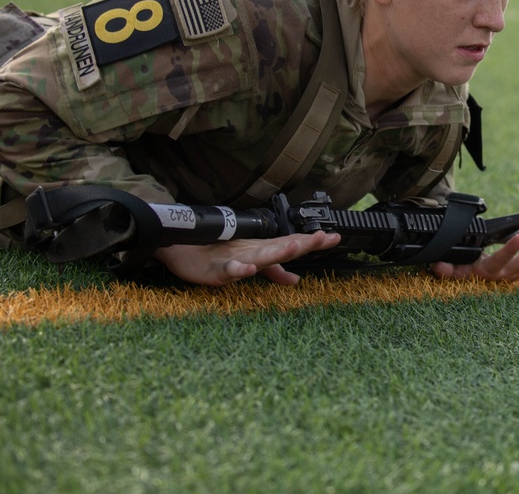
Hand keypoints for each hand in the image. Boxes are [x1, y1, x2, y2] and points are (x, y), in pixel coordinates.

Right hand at [153, 230, 340, 285]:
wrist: (181, 248)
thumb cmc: (217, 254)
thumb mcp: (251, 264)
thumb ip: (275, 272)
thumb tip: (296, 281)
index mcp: (262, 250)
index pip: (293, 244)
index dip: (314, 242)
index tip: (336, 237)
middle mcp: (253, 251)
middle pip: (283, 246)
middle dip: (303, 243)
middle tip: (324, 238)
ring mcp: (236, 259)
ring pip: (260, 255)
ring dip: (277, 252)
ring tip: (295, 248)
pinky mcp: (217, 269)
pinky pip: (229, 270)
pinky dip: (239, 269)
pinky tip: (249, 268)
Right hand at [430, 233, 518, 281]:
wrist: (472, 281)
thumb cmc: (464, 269)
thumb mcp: (455, 267)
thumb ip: (448, 268)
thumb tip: (438, 266)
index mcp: (488, 271)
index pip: (499, 260)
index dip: (509, 250)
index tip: (518, 237)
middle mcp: (504, 276)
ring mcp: (516, 276)